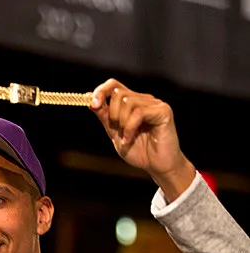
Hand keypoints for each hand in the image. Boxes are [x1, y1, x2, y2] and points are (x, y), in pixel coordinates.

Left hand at [88, 79, 195, 199]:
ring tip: (127, 138)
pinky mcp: (163, 110)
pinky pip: (139, 112)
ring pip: (128, 101)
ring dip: (122, 123)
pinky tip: (130, 139)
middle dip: (112, 114)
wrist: (157, 166)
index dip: (101, 91)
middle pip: (118, 92)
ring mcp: (154, 104)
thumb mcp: (115, 134)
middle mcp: (143, 100)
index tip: (93, 105)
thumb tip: (89, 99)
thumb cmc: (139, 152)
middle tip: (117, 131)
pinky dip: (130, 128)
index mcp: (131, 103)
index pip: (114, 86)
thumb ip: (105, 117)